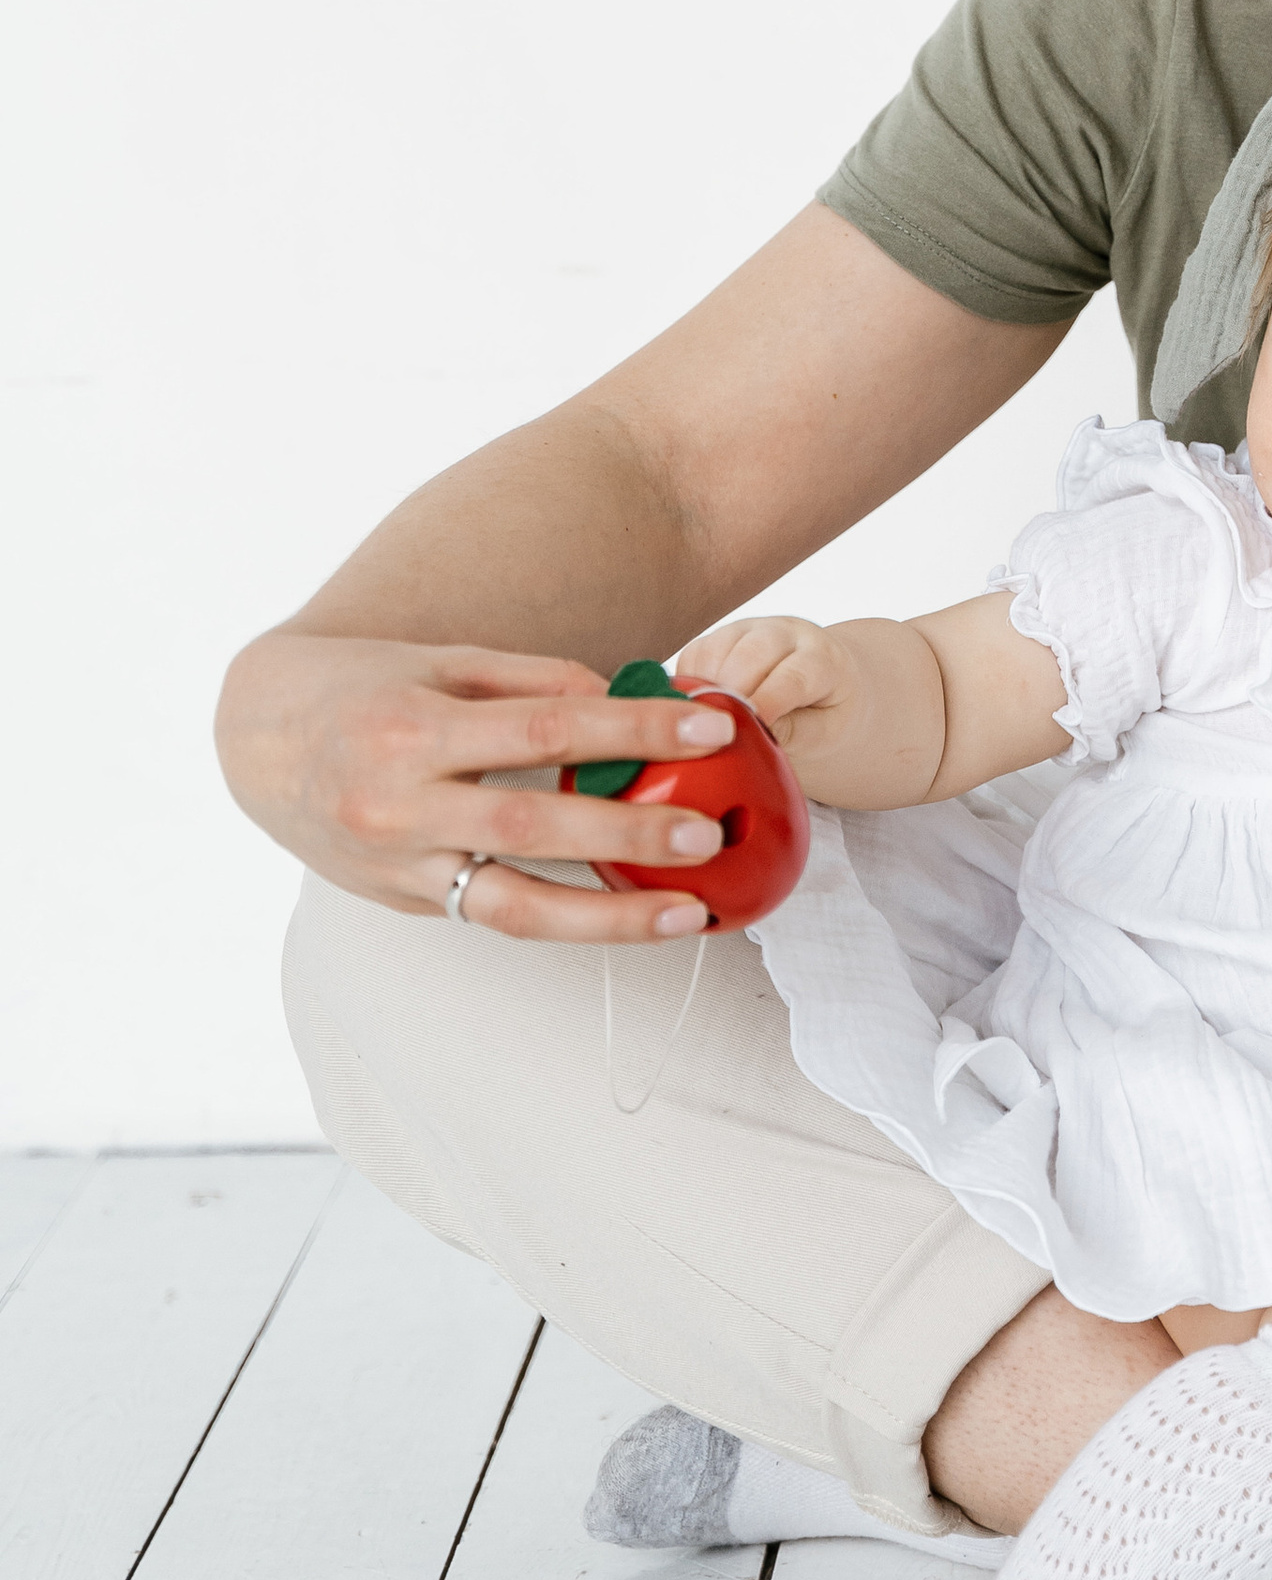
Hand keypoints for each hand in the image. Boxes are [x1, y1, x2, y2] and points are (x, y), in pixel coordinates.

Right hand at [214, 631, 740, 939]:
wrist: (254, 739)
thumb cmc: (362, 685)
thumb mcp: (440, 662)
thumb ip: (531, 681)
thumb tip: (623, 701)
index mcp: (415, 729)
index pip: (546, 730)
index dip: (633, 731)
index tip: (709, 729)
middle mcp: (401, 806)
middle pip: (536, 825)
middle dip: (632, 833)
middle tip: (709, 836)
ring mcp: (398, 866)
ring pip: (515, 906)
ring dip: (611, 917)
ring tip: (688, 914)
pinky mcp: (403, 900)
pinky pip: (492, 914)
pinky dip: (564, 917)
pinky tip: (626, 916)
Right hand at [673, 613, 855, 752]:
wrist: (827, 685)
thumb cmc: (827, 713)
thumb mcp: (824, 732)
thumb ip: (791, 732)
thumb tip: (745, 734)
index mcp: (822, 658)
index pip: (792, 677)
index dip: (766, 703)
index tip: (742, 733)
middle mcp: (787, 634)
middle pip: (751, 654)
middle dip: (730, 694)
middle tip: (714, 734)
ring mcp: (752, 630)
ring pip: (718, 648)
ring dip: (704, 689)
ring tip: (700, 728)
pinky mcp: (723, 637)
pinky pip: (697, 653)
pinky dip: (689, 682)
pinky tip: (692, 710)